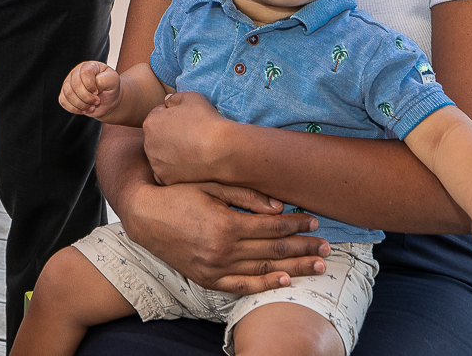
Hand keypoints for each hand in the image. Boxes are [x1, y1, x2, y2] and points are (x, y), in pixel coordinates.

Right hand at [61, 61, 121, 119]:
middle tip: (97, 102)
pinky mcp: (65, 94)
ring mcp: (69, 83)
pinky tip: (83, 110)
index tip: (98, 92)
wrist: (108, 100)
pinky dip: (74, 109)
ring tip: (91, 107)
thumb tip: (95, 84)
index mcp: (89, 66)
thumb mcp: (113, 81)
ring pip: (68, 94)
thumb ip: (105, 79)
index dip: (90, 85)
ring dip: (81, 104)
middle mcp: (77, 72)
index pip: (85, 72)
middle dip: (87, 97)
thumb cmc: (110, 88)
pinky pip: (63, 101)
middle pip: (75, 84)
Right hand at [119, 179, 327, 294]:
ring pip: (263, 270)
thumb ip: (246, 196)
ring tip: (318, 267)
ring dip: (294, 268)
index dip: (296, 224)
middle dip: (303, 248)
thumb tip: (280, 207)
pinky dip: (264, 285)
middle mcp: (223, 250)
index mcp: (226, 224)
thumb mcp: (210, 185)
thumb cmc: (178, 193)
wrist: (144, 215)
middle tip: (327, 248)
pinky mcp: (206, 279)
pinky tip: (284, 281)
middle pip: (274, 251)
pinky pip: (241, 286)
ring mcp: (215, 268)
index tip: (314, 221)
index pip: (272, 227)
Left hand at [140, 90, 232, 185]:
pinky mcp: (165, 179)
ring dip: (170, 153)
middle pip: (157, 137)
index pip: (158, 116)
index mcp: (150, 123)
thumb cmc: (206, 121)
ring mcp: (156, 164)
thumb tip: (167, 101)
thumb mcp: (191, 97)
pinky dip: (175, 170)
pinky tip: (189, 164)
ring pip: (161, 156)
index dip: (173, 116)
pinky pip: (166, 173)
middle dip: (168, 135)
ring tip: (191, 150)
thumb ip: (174, 97)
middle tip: (189, 135)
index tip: (187, 120)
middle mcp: (148, 144)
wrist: (221, 151)